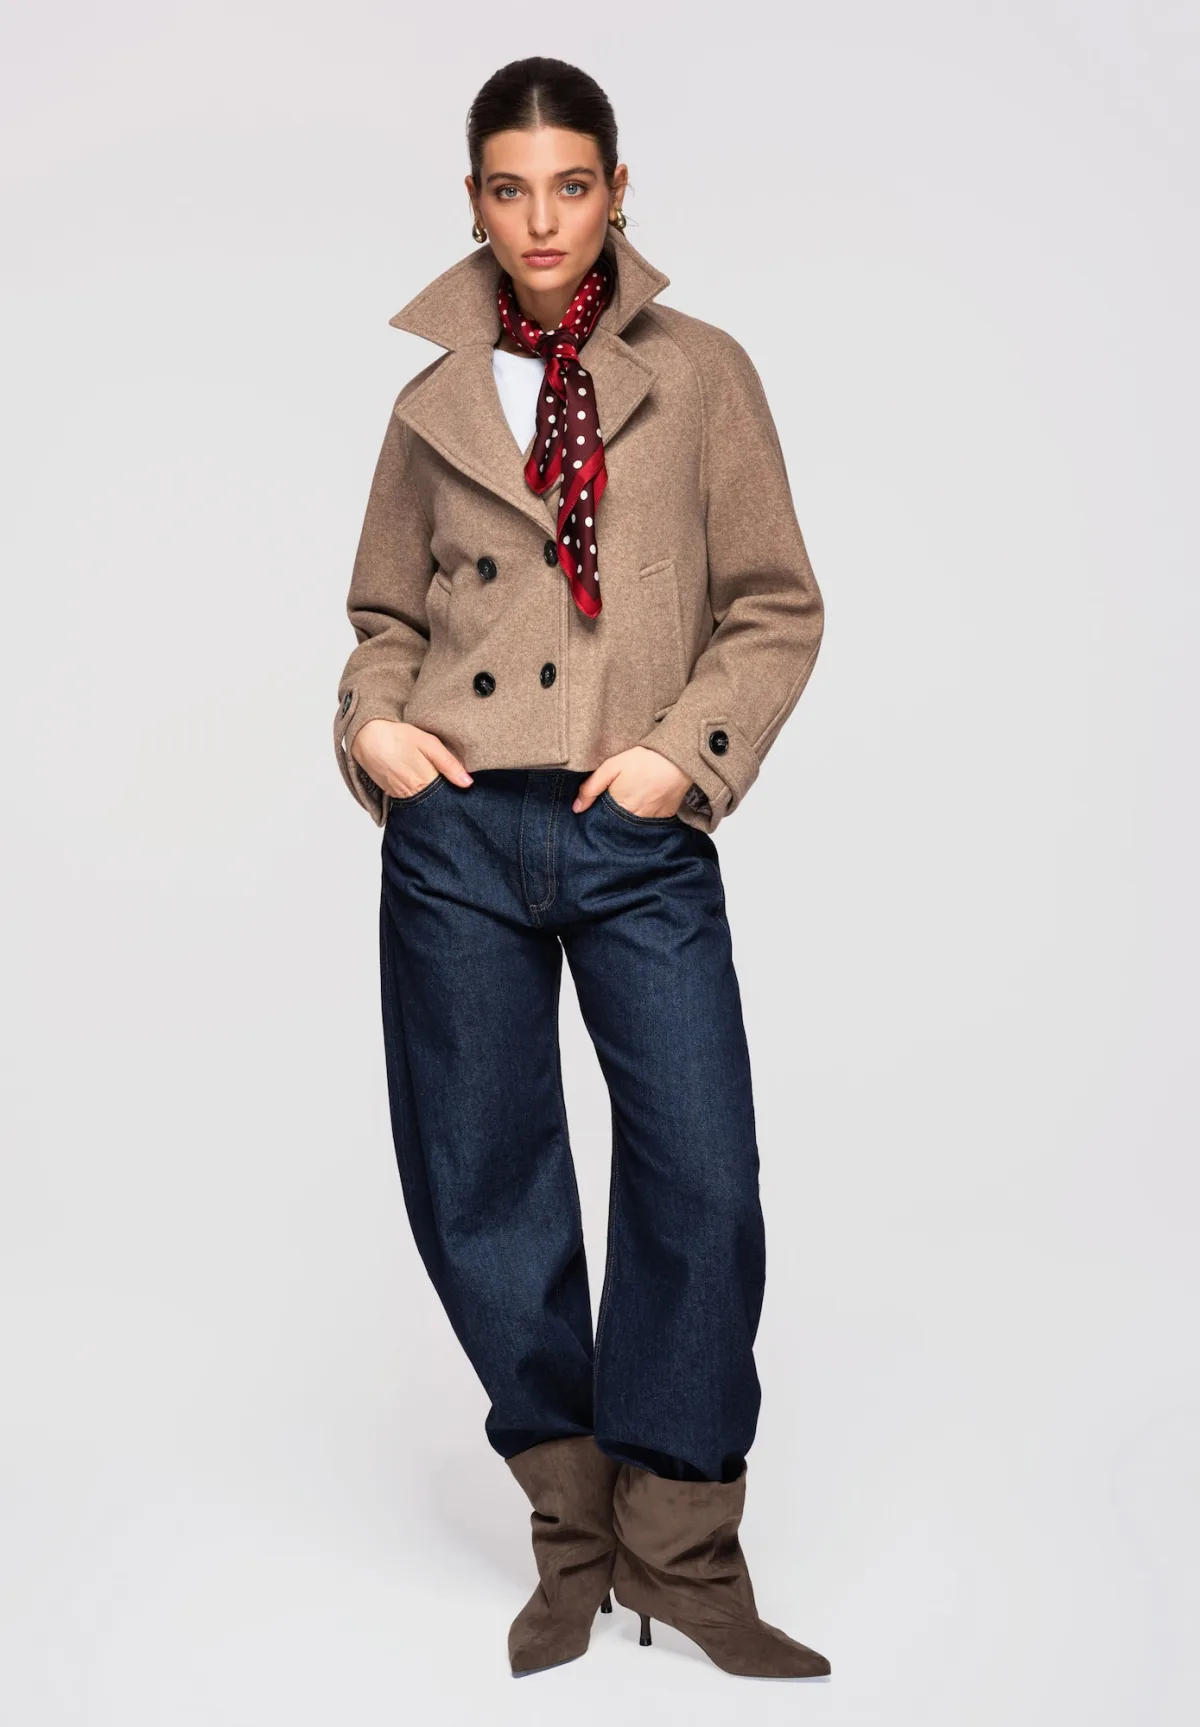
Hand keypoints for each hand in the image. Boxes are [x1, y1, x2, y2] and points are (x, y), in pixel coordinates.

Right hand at [351, 720, 472, 797]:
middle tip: (447, 782)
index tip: (462, 788)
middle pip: (435, 802)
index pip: (447, 797)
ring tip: (431, 778)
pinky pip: (408, 799)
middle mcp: (412, 794)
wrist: (366, 736)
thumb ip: (449, 764)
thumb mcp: (429, 743)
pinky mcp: (391, 794)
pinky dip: (416, 793)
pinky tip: (417, 781)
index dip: (455, 792)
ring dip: (429, 794)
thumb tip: (468, 783)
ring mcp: (400, 796)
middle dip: (443, 795)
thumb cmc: (397, 736)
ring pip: (422, 802)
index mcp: (425, 782)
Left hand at [572, 746, 690, 817]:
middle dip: (612, 819)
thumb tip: (576, 808)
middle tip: (615, 801)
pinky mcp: (665, 817)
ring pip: (633, 826)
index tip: (596, 808)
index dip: (597, 816)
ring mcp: (651, 820)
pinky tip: (644, 803)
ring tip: (630, 801)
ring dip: (628, 818)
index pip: (601, 821)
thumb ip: (591, 788)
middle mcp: (635, 819)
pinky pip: (650, 823)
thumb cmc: (643, 760)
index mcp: (619, 807)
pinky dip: (644, 816)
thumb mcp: (612, 767)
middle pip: (617, 826)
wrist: (676, 757)